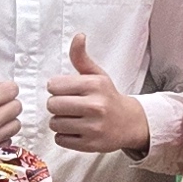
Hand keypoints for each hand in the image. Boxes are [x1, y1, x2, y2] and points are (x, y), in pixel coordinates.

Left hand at [44, 35, 146, 155]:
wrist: (130, 122)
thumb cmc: (108, 96)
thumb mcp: (97, 75)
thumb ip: (81, 57)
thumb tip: (78, 36)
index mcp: (95, 85)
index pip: (54, 85)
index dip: (56, 88)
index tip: (66, 91)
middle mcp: (95, 106)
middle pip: (52, 105)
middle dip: (56, 105)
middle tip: (68, 105)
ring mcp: (94, 127)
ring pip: (55, 123)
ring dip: (59, 121)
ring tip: (73, 118)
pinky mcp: (90, 145)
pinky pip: (60, 140)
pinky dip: (64, 136)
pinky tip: (76, 130)